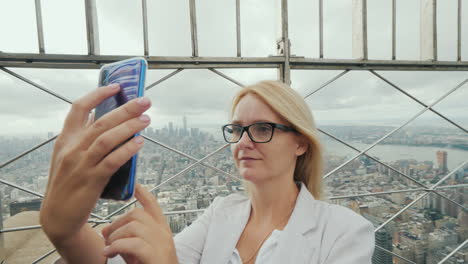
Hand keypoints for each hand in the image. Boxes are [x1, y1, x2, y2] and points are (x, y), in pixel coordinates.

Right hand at [40, 84, 151, 243]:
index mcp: (66, 139)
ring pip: (107, 138)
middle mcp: (72, 148)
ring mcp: (81, 164)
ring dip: (129, 126)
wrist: (59, 216)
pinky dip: (127, 150)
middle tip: (145, 100)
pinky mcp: (92, 180)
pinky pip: (113, 161)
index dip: (98, 94)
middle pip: (101, 121)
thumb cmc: (69, 182)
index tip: (117, 86)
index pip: (79, 107)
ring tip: (146, 119)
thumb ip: (84, 139)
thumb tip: (109, 121)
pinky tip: (139, 142)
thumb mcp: (69, 156)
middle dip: (125, 108)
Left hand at [101, 184, 177, 263]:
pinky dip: (116, 247)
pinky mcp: (156, 255)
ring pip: (134, 226)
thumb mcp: (137, 252)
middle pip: (137, 214)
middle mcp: (164, 233)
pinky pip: (132, 243)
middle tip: (106, 236)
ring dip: (115, 236)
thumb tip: (105, 230)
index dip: (143, 193)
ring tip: (109, 248)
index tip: (134, 184)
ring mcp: (161, 243)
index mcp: (161, 230)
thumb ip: (125, 239)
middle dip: (117, 223)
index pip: (153, 205)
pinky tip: (109, 253)